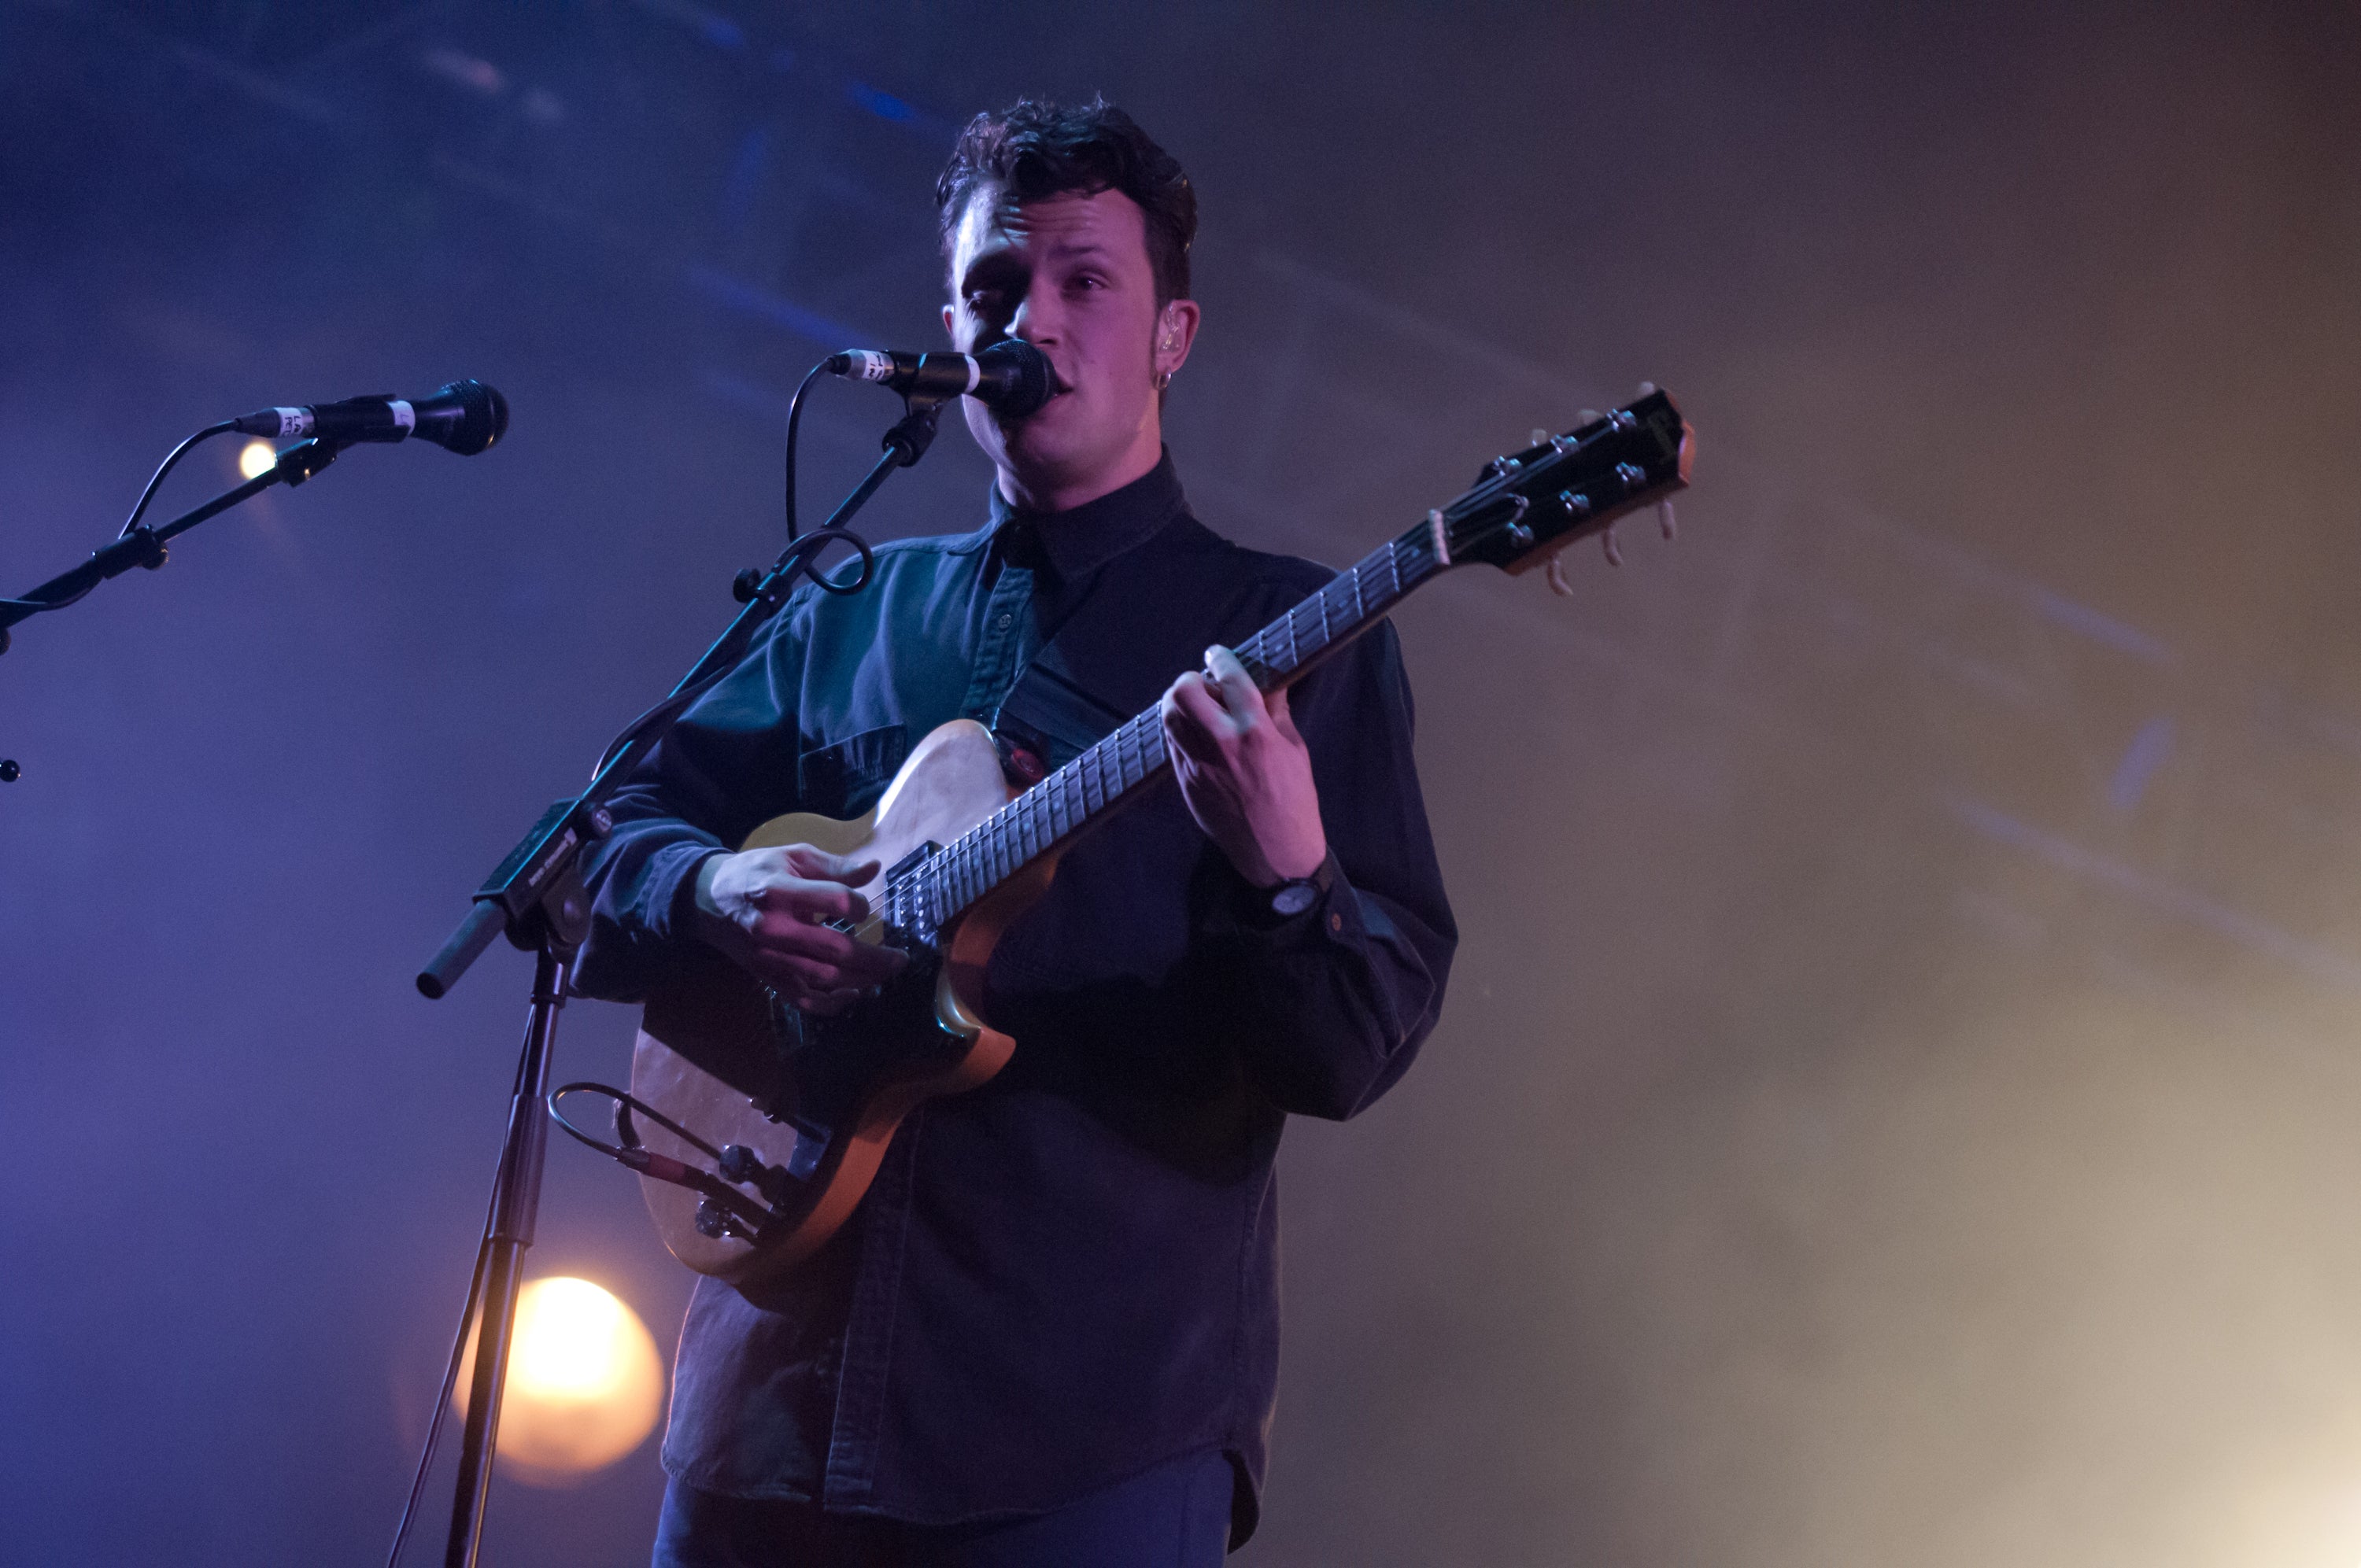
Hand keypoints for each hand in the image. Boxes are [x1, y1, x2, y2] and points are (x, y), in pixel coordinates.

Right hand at [694, 844, 907, 1013]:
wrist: (708, 898)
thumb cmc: (757, 872)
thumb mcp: (793, 857)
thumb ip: (835, 866)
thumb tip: (874, 869)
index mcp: (780, 890)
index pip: (835, 901)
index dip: (859, 905)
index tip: (863, 907)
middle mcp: (774, 928)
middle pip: (835, 950)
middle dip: (875, 957)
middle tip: (901, 958)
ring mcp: (770, 957)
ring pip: (824, 978)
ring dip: (862, 980)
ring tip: (886, 973)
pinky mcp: (767, 976)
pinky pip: (802, 999)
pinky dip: (831, 1004)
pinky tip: (854, 995)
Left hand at [1160, 644, 1327, 886]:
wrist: (1276, 853)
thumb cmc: (1294, 801)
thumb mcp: (1295, 750)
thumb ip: (1276, 712)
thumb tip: (1267, 681)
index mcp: (1255, 734)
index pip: (1230, 679)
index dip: (1221, 659)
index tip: (1218, 654)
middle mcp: (1221, 745)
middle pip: (1184, 692)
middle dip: (1191, 679)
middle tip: (1205, 684)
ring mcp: (1197, 765)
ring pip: (1169, 716)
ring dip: (1179, 703)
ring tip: (1198, 707)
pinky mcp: (1185, 782)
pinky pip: (1172, 743)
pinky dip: (1180, 729)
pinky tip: (1197, 733)